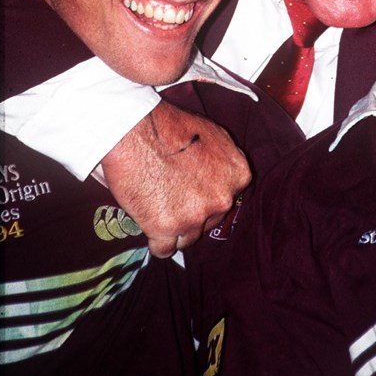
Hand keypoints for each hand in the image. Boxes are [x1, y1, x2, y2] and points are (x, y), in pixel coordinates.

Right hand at [101, 100, 251, 257]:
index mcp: (238, 174)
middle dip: (194, 214)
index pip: (228, 197)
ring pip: (189, 237)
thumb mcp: (213, 134)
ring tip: (158, 212)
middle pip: (210, 220)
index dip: (208, 195)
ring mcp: (197, 216)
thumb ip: (223, 160)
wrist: (136, 131)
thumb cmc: (171, 126)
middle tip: (172, 199)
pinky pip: (165, 249)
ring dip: (176, 230)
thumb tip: (222, 176)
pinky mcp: (168, 228)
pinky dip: (157, 242)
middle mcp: (223, 198)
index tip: (193, 192)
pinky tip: (150, 229)